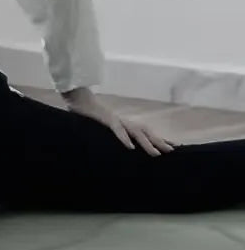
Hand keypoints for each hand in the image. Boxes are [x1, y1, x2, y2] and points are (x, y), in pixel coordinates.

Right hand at [62, 88, 177, 155]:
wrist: (76, 96)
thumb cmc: (87, 112)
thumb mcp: (102, 125)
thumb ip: (113, 131)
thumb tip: (123, 144)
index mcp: (123, 123)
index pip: (144, 130)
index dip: (158, 138)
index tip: (173, 146)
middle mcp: (122, 120)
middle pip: (144, 130)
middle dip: (158, 140)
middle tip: (172, 150)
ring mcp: (114, 119)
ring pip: (134, 130)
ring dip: (145, 142)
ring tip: (156, 153)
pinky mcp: (104, 118)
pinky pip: (116, 129)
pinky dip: (124, 137)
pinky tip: (130, 146)